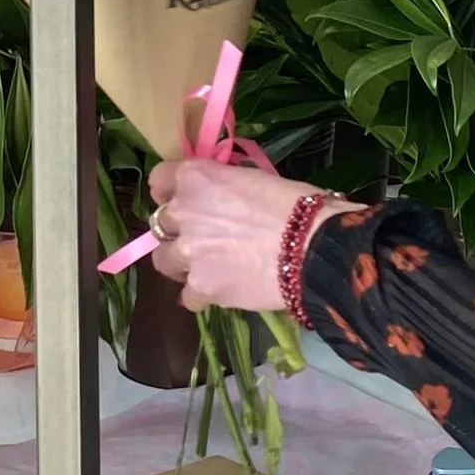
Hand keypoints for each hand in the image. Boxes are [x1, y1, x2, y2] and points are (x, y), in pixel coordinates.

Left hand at [149, 156, 330, 312]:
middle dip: (176, 230)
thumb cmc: (295, 204)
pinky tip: (222, 292)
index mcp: (195, 178)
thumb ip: (223, 187)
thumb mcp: (253, 178)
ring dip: (182, 264)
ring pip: (164, 261)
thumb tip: (222, 198)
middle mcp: (182, 211)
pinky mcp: (201, 287)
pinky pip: (188, 296)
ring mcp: (188, 252)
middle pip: (159, 224)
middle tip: (202, 237)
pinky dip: (201, 295)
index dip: (169, 190)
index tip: (183, 199)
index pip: (159, 179)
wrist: (314, 246)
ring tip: (208, 268)